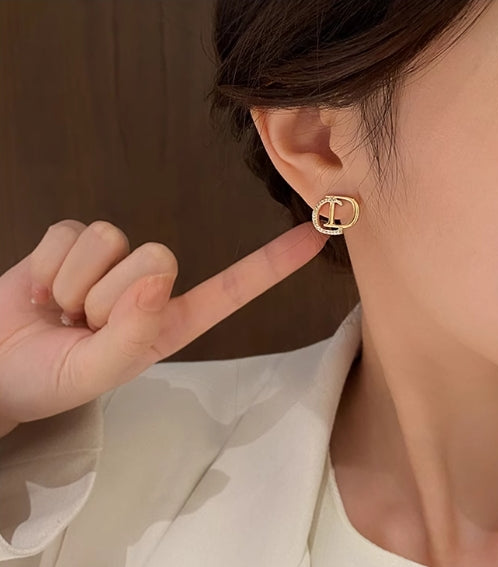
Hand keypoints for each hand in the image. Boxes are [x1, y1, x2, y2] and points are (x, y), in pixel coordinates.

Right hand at [0, 219, 327, 433]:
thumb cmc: (51, 379)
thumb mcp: (96, 371)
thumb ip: (132, 333)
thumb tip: (158, 277)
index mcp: (169, 321)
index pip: (232, 289)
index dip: (273, 264)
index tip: (317, 235)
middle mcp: (149, 285)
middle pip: (158, 256)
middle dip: (109, 297)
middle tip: (84, 325)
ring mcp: (113, 258)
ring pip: (111, 239)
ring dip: (74, 284)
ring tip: (60, 311)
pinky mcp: (75, 240)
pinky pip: (71, 232)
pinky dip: (48, 266)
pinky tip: (44, 288)